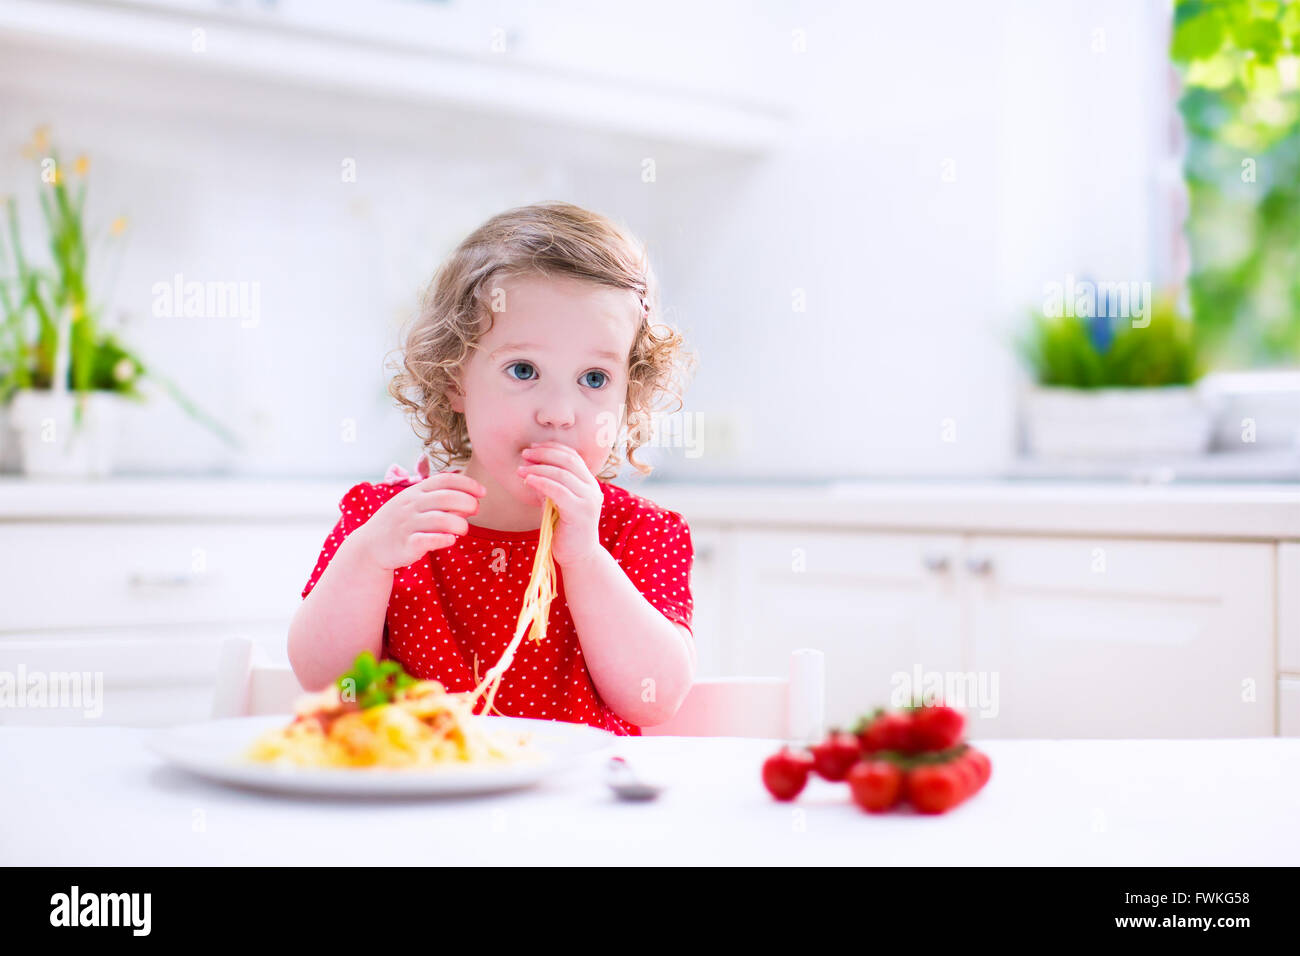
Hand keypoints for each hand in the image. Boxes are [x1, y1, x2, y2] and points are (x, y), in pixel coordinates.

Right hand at [352, 472, 485, 570]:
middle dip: (467, 502)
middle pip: (446, 497)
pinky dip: (444, 539)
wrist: (370, 546)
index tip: (483, 492)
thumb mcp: (414, 504)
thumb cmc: (400, 523)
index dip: (468, 484)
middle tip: (476, 510)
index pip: (445, 480)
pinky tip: (450, 540)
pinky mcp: (406, 544)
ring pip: (440, 519)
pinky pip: (428, 540)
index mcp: (415, 492)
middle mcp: (411, 505)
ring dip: (459, 523)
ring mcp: (408, 525)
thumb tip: (471, 500)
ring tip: (463, 529)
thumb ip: (440, 499)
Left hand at [517, 441, 602, 566]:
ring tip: (520, 469)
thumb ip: (550, 485)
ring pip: (562, 474)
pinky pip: (558, 491)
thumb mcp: (556, 502)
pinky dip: (541, 482)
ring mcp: (589, 499)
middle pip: (568, 460)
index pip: (573, 456)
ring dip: (538, 468)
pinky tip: (528, 480)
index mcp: (589, 483)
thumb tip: (531, 466)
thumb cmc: (565, 530)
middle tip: (525, 453)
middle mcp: (592, 488)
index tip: (533, 447)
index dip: (552, 447)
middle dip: (544, 453)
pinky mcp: (580, 512)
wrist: (578, 557)